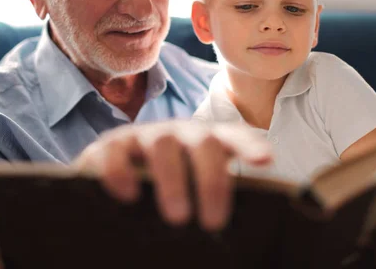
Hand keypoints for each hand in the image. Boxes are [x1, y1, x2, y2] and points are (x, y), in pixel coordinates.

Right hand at [72, 120, 272, 230]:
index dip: (248, 146)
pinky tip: (128, 196)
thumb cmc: (166, 190)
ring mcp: (144, 136)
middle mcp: (177, 134)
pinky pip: (116, 152)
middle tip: (213, 222)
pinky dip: (121, 172)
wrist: (115, 177)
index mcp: (205, 143)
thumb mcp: (194, 191)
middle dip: (211, 180)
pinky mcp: (110, 145)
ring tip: (179, 217)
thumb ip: (213, 202)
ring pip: (163, 144)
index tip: (265, 160)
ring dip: (173, 180)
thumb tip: (242, 241)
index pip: (232, 138)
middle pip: (203, 142)